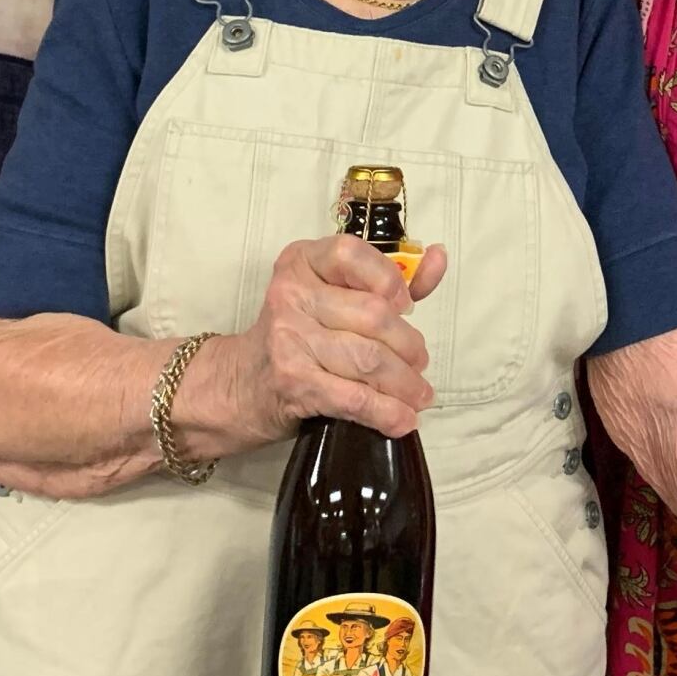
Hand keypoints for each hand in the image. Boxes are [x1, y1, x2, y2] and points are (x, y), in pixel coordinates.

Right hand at [178, 234, 447, 455]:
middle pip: (372, 315)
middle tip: (418, 363)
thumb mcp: (333, 296)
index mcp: (302, 262)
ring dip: (404, 384)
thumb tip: (438, 258)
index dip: (389, 280)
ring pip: (368, 359)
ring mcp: (288, 338)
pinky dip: (385, 413)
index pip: (353, 255)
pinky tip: (401, 420)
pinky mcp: (293, 382)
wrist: (238, 384)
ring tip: (418, 395)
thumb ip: (387, 279)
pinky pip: (353, 397)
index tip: (404, 305)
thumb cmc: (297, 336)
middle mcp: (291, 294)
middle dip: (408, 345)